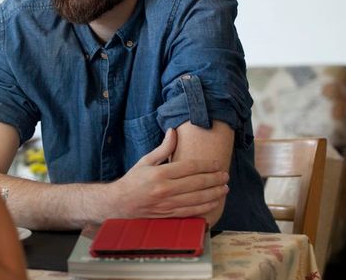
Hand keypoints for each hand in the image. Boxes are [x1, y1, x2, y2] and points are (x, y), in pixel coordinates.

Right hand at [105, 128, 228, 218]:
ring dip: (214, 193)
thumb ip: (163, 148)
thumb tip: (173, 131)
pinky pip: (191, 211)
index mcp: (160, 173)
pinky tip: (214, 202)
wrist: (120, 203)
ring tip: (224, 188)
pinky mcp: (169, 214)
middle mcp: (165, 189)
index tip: (217, 163)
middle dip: (214, 179)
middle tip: (225, 175)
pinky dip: (205, 207)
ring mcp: (168, 203)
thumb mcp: (145, 161)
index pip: (189, 167)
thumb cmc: (133, 180)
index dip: (206, 165)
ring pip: (197, 198)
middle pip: (197, 183)